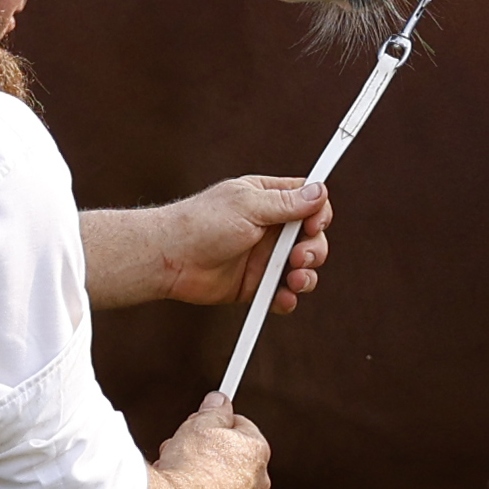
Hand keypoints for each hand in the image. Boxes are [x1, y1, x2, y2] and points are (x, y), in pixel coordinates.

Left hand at [96, 178, 331, 311]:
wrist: (169, 259)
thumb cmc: (202, 223)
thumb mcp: (248, 206)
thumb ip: (287, 202)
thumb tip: (320, 189)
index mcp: (268, 199)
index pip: (308, 202)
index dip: (318, 214)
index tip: (312, 226)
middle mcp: (269, 228)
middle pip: (311, 239)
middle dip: (314, 250)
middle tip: (298, 258)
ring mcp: (263, 257)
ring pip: (301, 268)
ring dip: (306, 276)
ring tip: (294, 280)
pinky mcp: (254, 284)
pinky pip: (281, 293)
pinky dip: (287, 298)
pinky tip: (282, 298)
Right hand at [151, 393, 271, 488]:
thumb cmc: (188, 468)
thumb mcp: (198, 425)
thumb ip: (214, 411)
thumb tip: (219, 401)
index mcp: (256, 452)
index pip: (241, 427)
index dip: (217, 424)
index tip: (200, 424)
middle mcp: (259, 484)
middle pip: (233, 461)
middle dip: (208, 455)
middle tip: (182, 451)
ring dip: (205, 484)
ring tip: (176, 479)